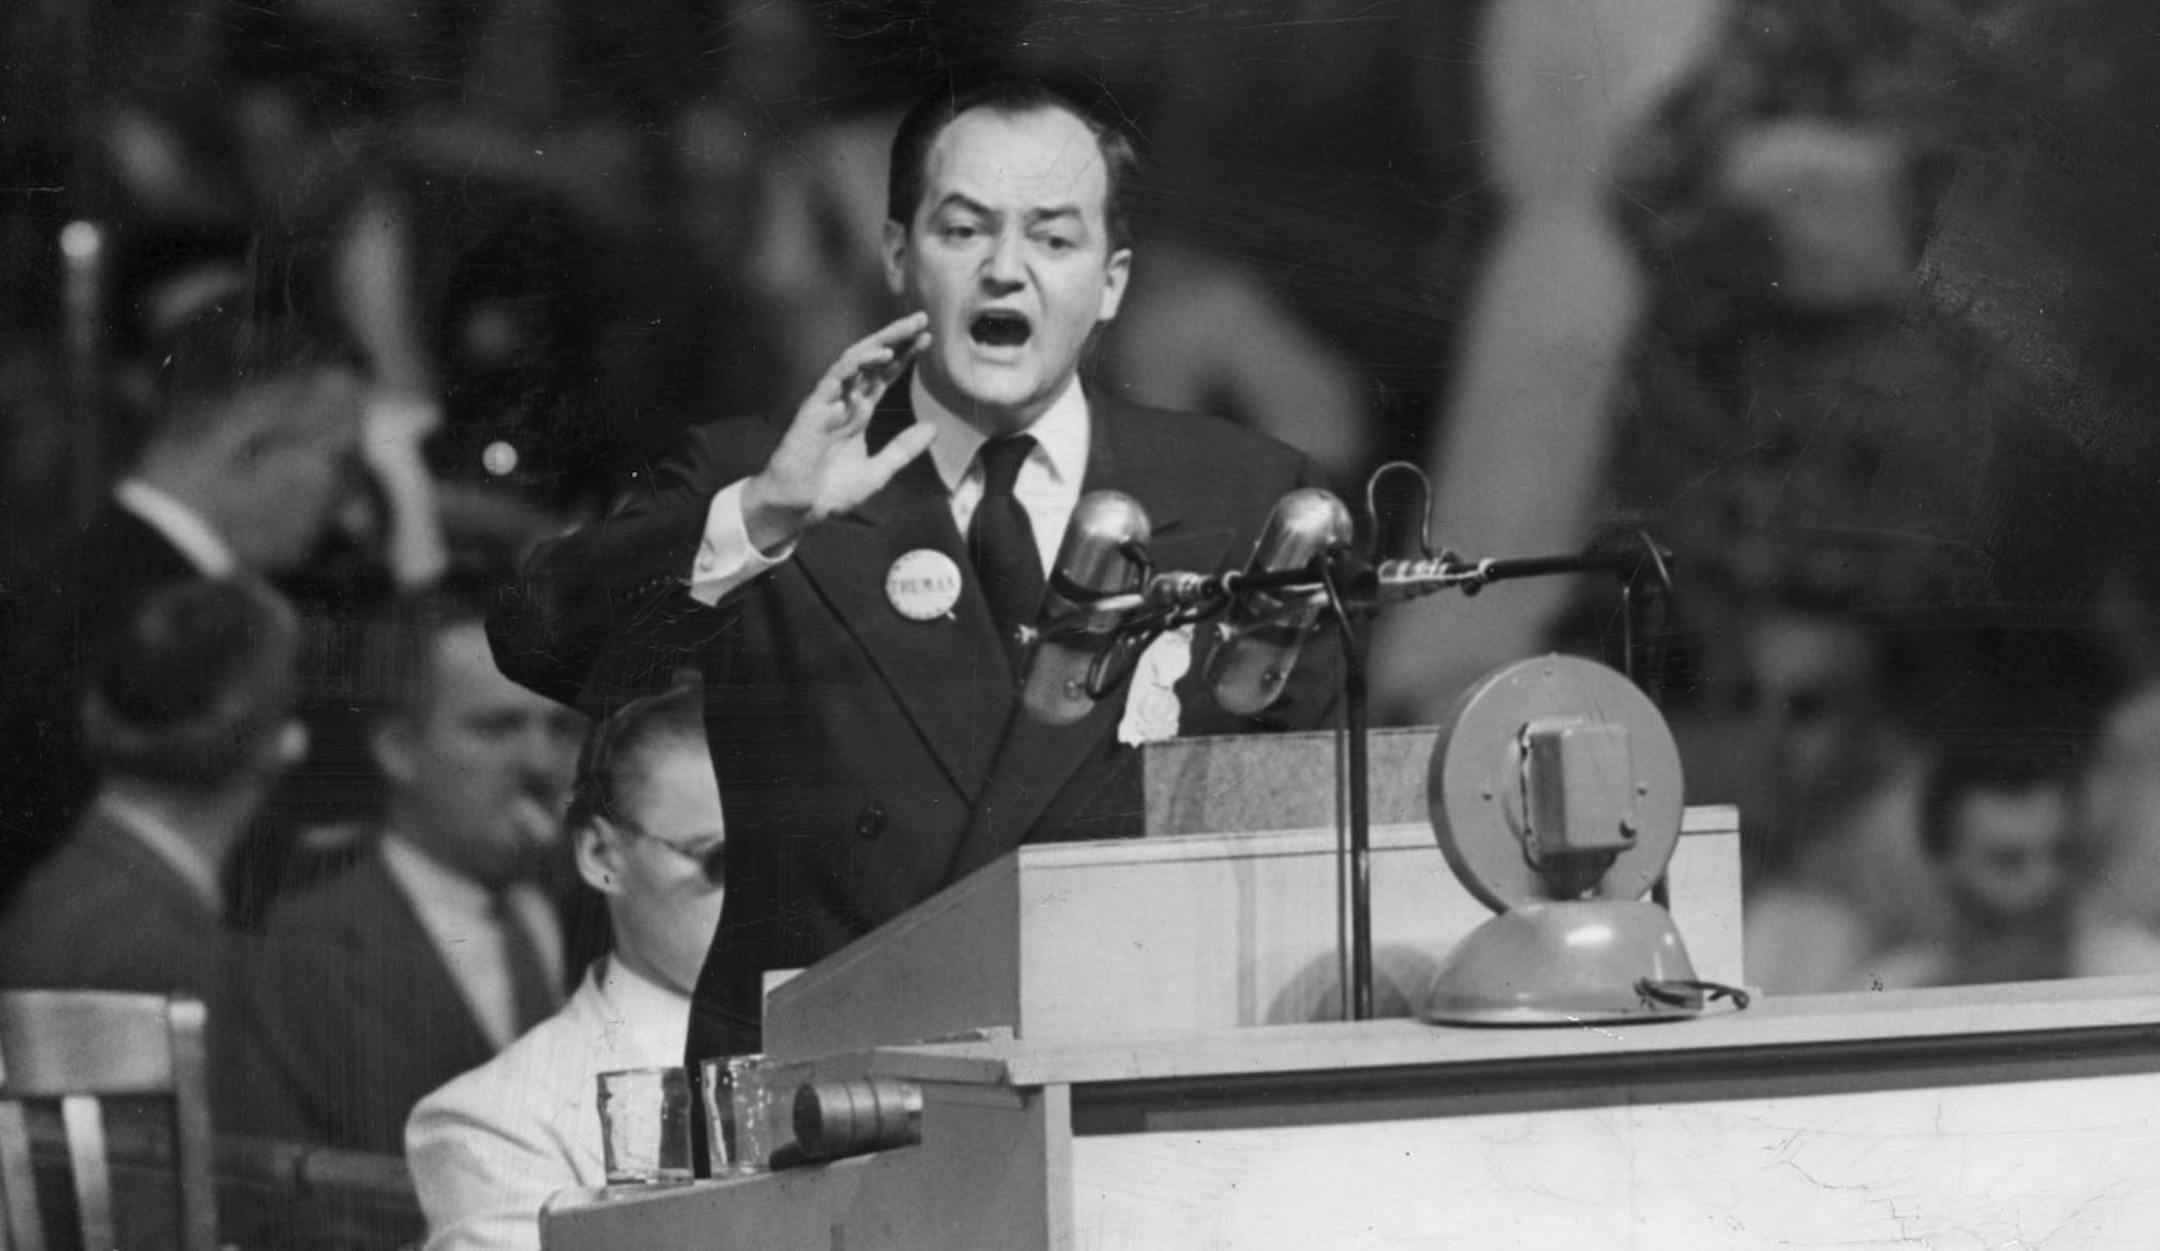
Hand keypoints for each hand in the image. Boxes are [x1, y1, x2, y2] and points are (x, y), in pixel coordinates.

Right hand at [743, 313, 934, 552]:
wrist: (797, 508)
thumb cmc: (829, 491)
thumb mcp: (879, 471)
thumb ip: (903, 449)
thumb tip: (933, 428)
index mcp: (858, 412)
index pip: (884, 375)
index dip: (905, 356)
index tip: (927, 339)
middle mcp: (844, 401)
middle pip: (872, 361)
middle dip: (896, 338)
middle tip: (921, 319)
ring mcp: (829, 402)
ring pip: (855, 361)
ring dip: (882, 341)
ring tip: (907, 328)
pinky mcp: (814, 408)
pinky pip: (835, 377)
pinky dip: (858, 363)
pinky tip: (881, 353)